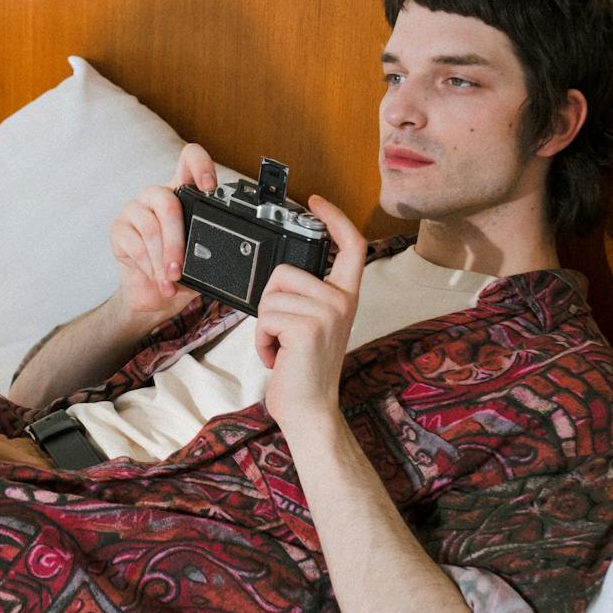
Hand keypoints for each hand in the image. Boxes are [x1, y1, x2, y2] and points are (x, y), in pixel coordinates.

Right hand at [109, 143, 216, 323]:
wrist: (155, 297)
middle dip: (176, 241)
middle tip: (180, 269)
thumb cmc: (180, 273)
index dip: (200, 165)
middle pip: (168, 202)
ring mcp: (135, 209)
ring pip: (151, 227)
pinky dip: (148, 266)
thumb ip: (210, 246)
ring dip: (162, 259)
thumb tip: (224, 250)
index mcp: (182, 195)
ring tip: (169, 280)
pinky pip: (135, 243)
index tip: (210, 187)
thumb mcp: (202, 260)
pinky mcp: (118, 227)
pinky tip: (155, 278)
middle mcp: (157, 196)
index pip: (189, 160)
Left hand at [256, 194, 368, 432]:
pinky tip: (277, 357)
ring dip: (264, 326)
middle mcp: (342, 301)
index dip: (334, 218)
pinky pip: (266, 316)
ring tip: (281, 347)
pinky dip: (261, 340)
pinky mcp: (308, 327)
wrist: (309, 410)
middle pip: (285, 271)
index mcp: (345, 297)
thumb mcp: (312, 325)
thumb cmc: (303, 370)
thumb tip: (281, 276)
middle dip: (269, 301)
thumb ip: (307, 296)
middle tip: (282, 333)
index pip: (351, 245)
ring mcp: (328, 313)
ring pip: (270, 295)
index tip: (316, 201)